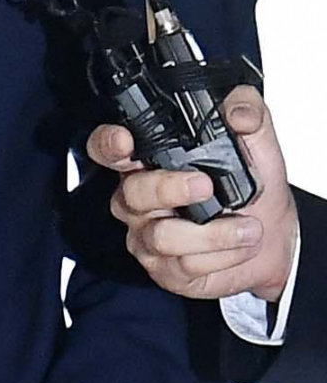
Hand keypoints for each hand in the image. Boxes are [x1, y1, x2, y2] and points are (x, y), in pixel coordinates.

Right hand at [86, 87, 298, 301]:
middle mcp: (139, 199)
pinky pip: (184, 265)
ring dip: (213, 234)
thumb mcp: (260, 145)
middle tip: (207, 186)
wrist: (275, 239)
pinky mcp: (165, 269)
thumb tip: (238, 113)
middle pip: (131, 194)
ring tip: (249, 228)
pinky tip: (241, 245)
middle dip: (169, 189)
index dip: (108, 144)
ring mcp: (147, 236)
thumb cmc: (252, 190)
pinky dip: (221, 255)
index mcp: (149, 162)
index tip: (125, 141)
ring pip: (161, 236)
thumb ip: (250, 115)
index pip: (109, 148)